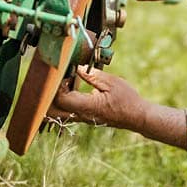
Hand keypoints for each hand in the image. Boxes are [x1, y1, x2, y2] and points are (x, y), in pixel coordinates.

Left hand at [48, 67, 186, 149]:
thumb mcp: (112, 82)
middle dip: (49, 96)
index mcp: (88, 107)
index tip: (63, 75)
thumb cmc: (127, 99)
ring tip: (64, 82)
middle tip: (55, 80)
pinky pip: (68, 112)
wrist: (136, 116)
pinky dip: (64, 101)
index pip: (62, 99)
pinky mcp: (86, 118)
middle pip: (54, 111)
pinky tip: (71, 88)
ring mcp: (83, 119)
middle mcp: (83, 115)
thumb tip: (77, 68)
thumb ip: (92, 75)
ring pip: (60, 113)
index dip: (58, 87)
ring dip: (56, 98)